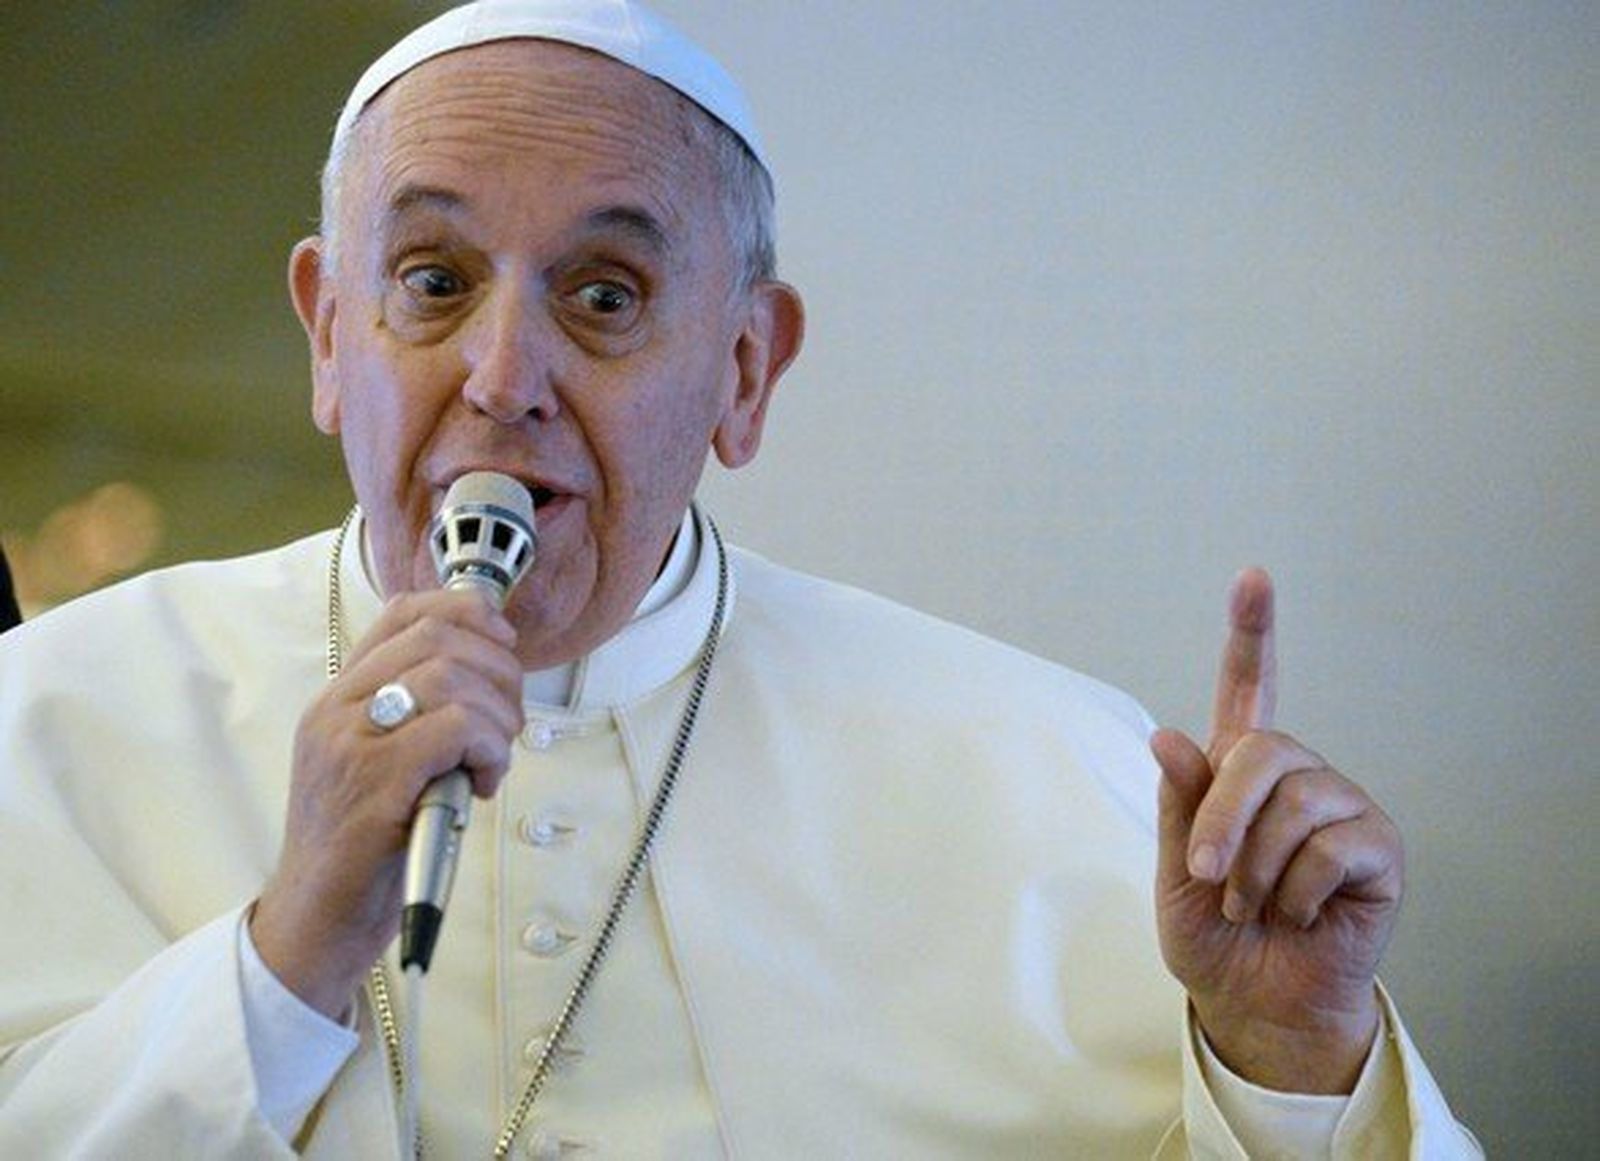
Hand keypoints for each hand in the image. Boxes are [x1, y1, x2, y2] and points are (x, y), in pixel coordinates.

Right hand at [251, 590, 523, 1016]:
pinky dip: (489, 747)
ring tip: (495, 758)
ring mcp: (351, 743)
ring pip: (451, 676)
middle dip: (498, 667)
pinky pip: (456, 728)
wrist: (314, 921)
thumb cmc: (361, 847)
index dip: (466, 612)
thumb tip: (489, 673)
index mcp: (337, 697)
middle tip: (509, 718)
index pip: (403, 612)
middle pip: (437, 635)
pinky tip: (483, 783)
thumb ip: (414, 717)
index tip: (502, 644)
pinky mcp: (377, 784)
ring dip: (498, 713)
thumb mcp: (379, 765)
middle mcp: (336, 709)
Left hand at [1152, 569, 1402, 1092]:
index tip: (1253, 577)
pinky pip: (1329, 848)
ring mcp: (1342, 807)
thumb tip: (1169, 737)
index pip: (1249, 687)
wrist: (1254, 1003)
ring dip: (1256, 870)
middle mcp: (1295, 776)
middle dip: (1222, 818)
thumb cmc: (1213, 934)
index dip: (1252, 631)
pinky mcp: (1378, 848)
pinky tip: (1297, 914)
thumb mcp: (1177, 874)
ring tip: (1255, 907)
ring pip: (1293, 805)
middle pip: (1261, 751)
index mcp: (1240, 770)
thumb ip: (1180, 808)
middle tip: (1209, 878)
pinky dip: (1295, 892)